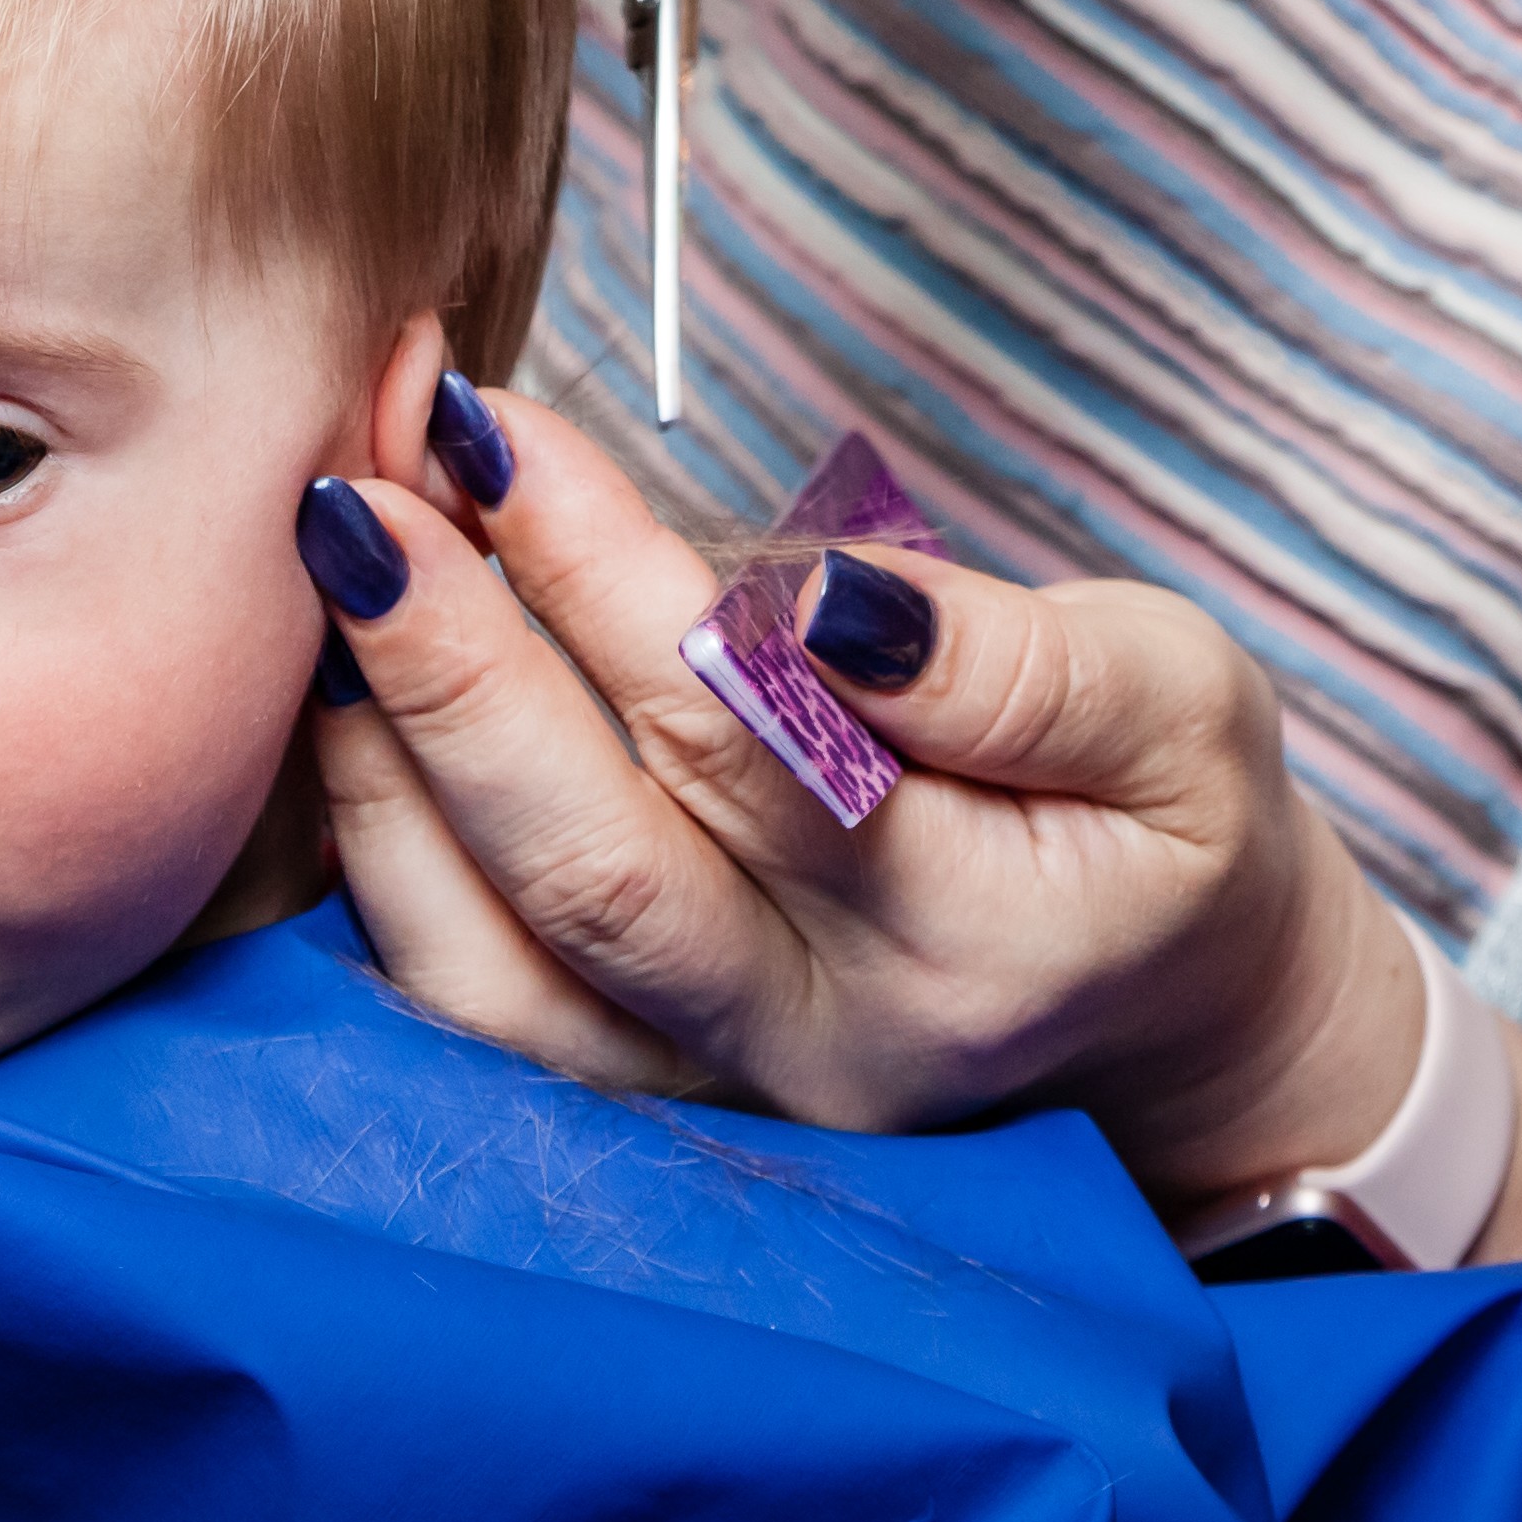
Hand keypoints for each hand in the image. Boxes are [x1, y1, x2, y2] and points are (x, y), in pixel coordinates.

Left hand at [297, 376, 1419, 1202]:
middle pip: (589, 863)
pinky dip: (383, 853)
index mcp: (960, 942)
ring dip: (386, 756)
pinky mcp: (640, 1093)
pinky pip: (467, 1004)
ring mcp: (712, 1093)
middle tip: (360, 479)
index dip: (609, 586)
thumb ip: (1018, 669)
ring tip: (339, 564)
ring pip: (492, 960)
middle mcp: (812, 1043)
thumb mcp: (1182, 712)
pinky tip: (350, 697)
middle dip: (452, 661)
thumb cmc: (1168, 825)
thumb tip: (830, 602)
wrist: (1171, 1017)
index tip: (501, 429)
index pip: (751, 751)